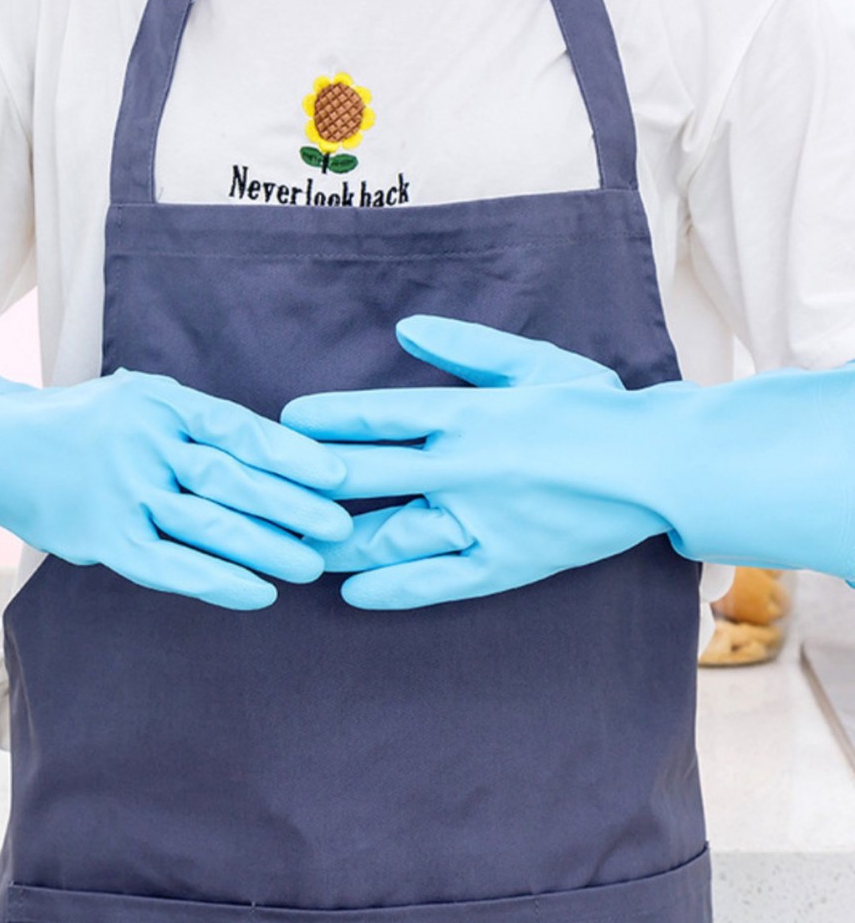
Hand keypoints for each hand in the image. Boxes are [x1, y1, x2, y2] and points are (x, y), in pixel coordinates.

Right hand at [0, 333, 351, 608]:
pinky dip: (218, 583)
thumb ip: (198, 422)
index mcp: (162, 403)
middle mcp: (143, 444)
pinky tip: (259, 595)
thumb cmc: (89, 423)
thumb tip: (280, 451)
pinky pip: (171, 566)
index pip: (240, 429)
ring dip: (266, 548)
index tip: (339, 476)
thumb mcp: (141, 399)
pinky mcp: (102, 539)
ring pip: (207, 525)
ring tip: (311, 566)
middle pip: (232, 479)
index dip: (293, 455)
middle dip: (292, 505)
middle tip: (338, 528)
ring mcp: (121, 493)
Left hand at [281, 315, 670, 608]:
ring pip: (390, 536)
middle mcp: (464, 468)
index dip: (324, 421)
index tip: (284, 423)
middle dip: (311, 483)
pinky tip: (352, 594)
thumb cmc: (594, 406)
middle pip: (367, 477)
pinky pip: (437, 582)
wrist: (657, 466)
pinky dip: (391, 589)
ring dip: (337, 540)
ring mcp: (481, 521)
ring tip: (293, 544)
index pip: (375, 416)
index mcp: (468, 413)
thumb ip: (465, 347)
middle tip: (266, 488)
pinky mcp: (504, 564)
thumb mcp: (532, 361)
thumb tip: (404, 328)